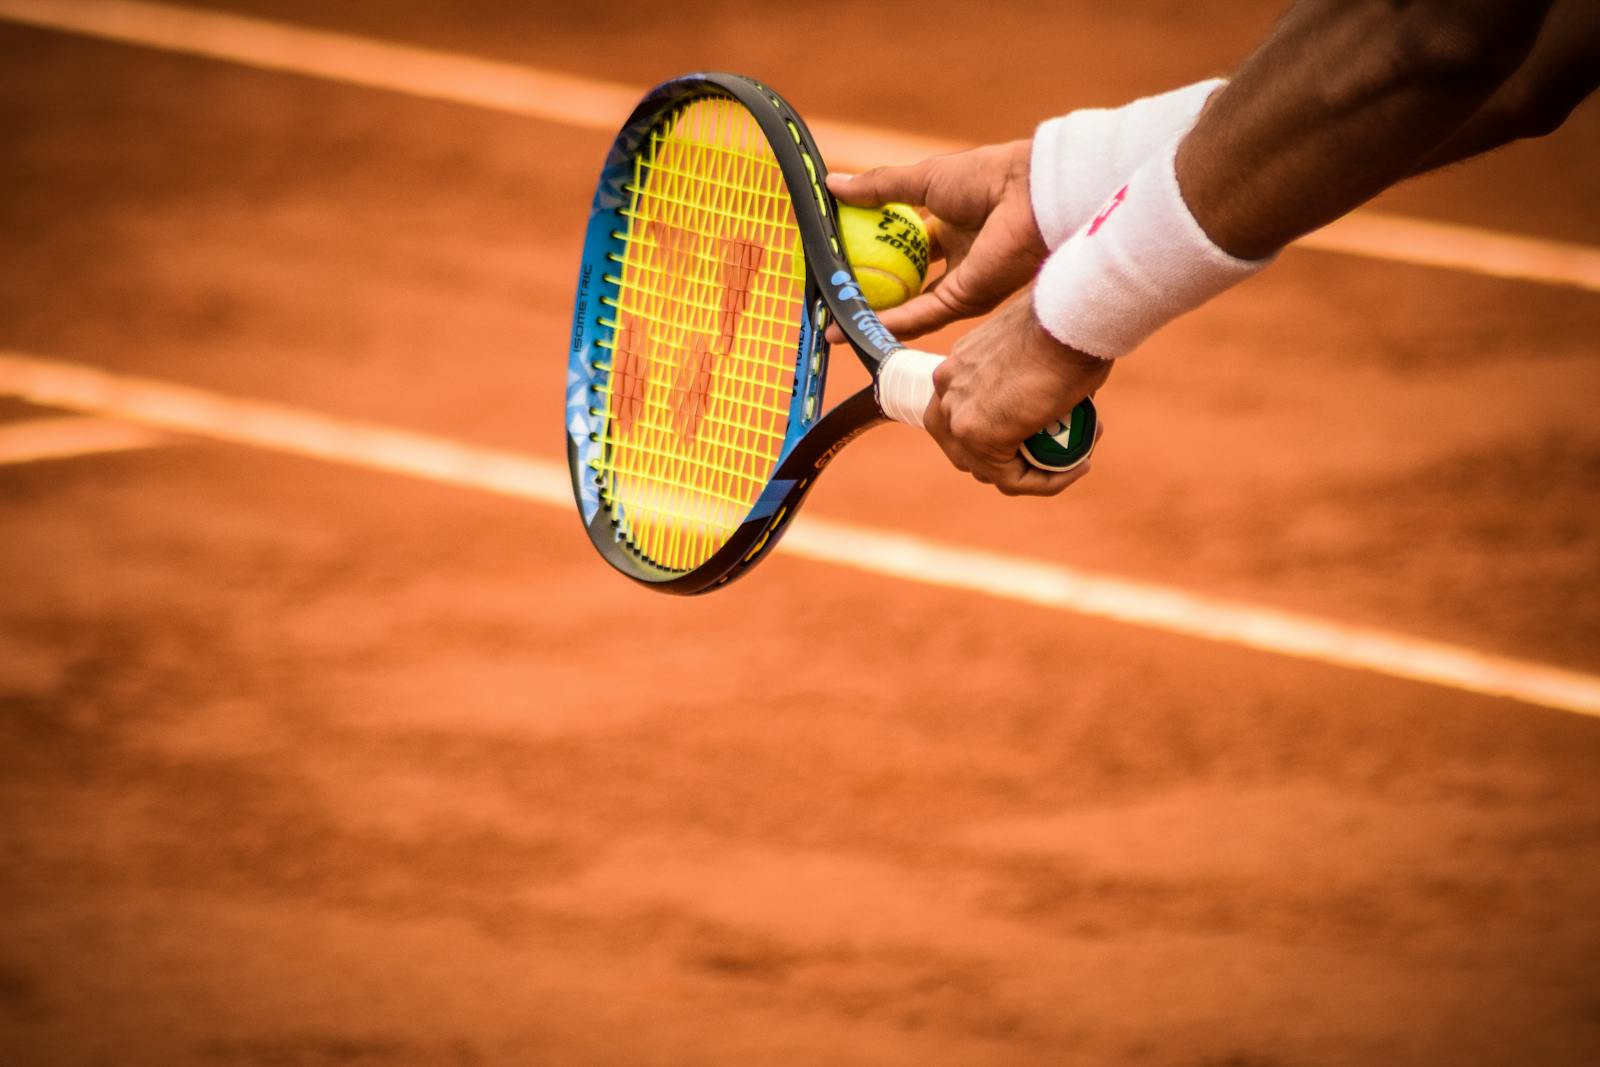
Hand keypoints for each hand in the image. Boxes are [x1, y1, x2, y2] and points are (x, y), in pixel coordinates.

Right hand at [825, 140, 1046, 341]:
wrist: (1028, 196)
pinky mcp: (964, 301)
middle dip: (869, 292)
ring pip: (908, 306)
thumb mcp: (922, 178)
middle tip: (831, 297)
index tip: (837, 257)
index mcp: (949, 225)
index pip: (902, 245)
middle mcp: (956, 258)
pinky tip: (857, 325)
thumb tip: (832, 186)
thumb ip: (878, 188)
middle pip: (904, 281)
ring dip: (872, 315)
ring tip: (833, 324)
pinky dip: (888, 322)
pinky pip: (920, 315)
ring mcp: (960, 283)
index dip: (870, 251)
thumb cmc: (985, 177)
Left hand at [926, 293, 1109, 495]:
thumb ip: (1028, 377)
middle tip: (1055, 453)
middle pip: (965, 449)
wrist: (1070, 316)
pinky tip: (1078, 466)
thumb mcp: (1038, 348)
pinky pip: (1011, 479)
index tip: (1043, 433)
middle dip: (1010, 460)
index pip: (963, 416)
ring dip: (1034, 473)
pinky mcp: (977, 435)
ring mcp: (957, 413)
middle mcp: (947, 388)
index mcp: (957, 365)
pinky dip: (1046, 482)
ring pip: (989, 470)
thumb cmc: (1067, 323)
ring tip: (1076, 458)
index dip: (1000, 435)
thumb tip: (1051, 402)